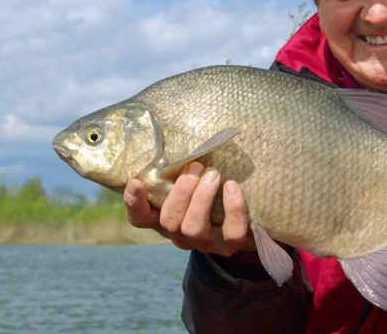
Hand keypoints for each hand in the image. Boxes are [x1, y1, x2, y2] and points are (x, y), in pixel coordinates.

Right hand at [123, 162, 254, 255]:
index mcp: (168, 219)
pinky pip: (232, 231)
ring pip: (194, 228)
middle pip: (169, 221)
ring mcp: (208, 243)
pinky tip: (232, 186)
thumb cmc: (216, 193)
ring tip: (213, 173)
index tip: (136, 182)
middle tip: (196, 166)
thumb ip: (183, 171)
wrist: (252, 220)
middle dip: (181, 191)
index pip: (141, 218)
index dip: (134, 203)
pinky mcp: (234, 244)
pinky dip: (232, 207)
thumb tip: (178, 141)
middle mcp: (183, 235)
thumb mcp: (196, 183)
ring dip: (202, 198)